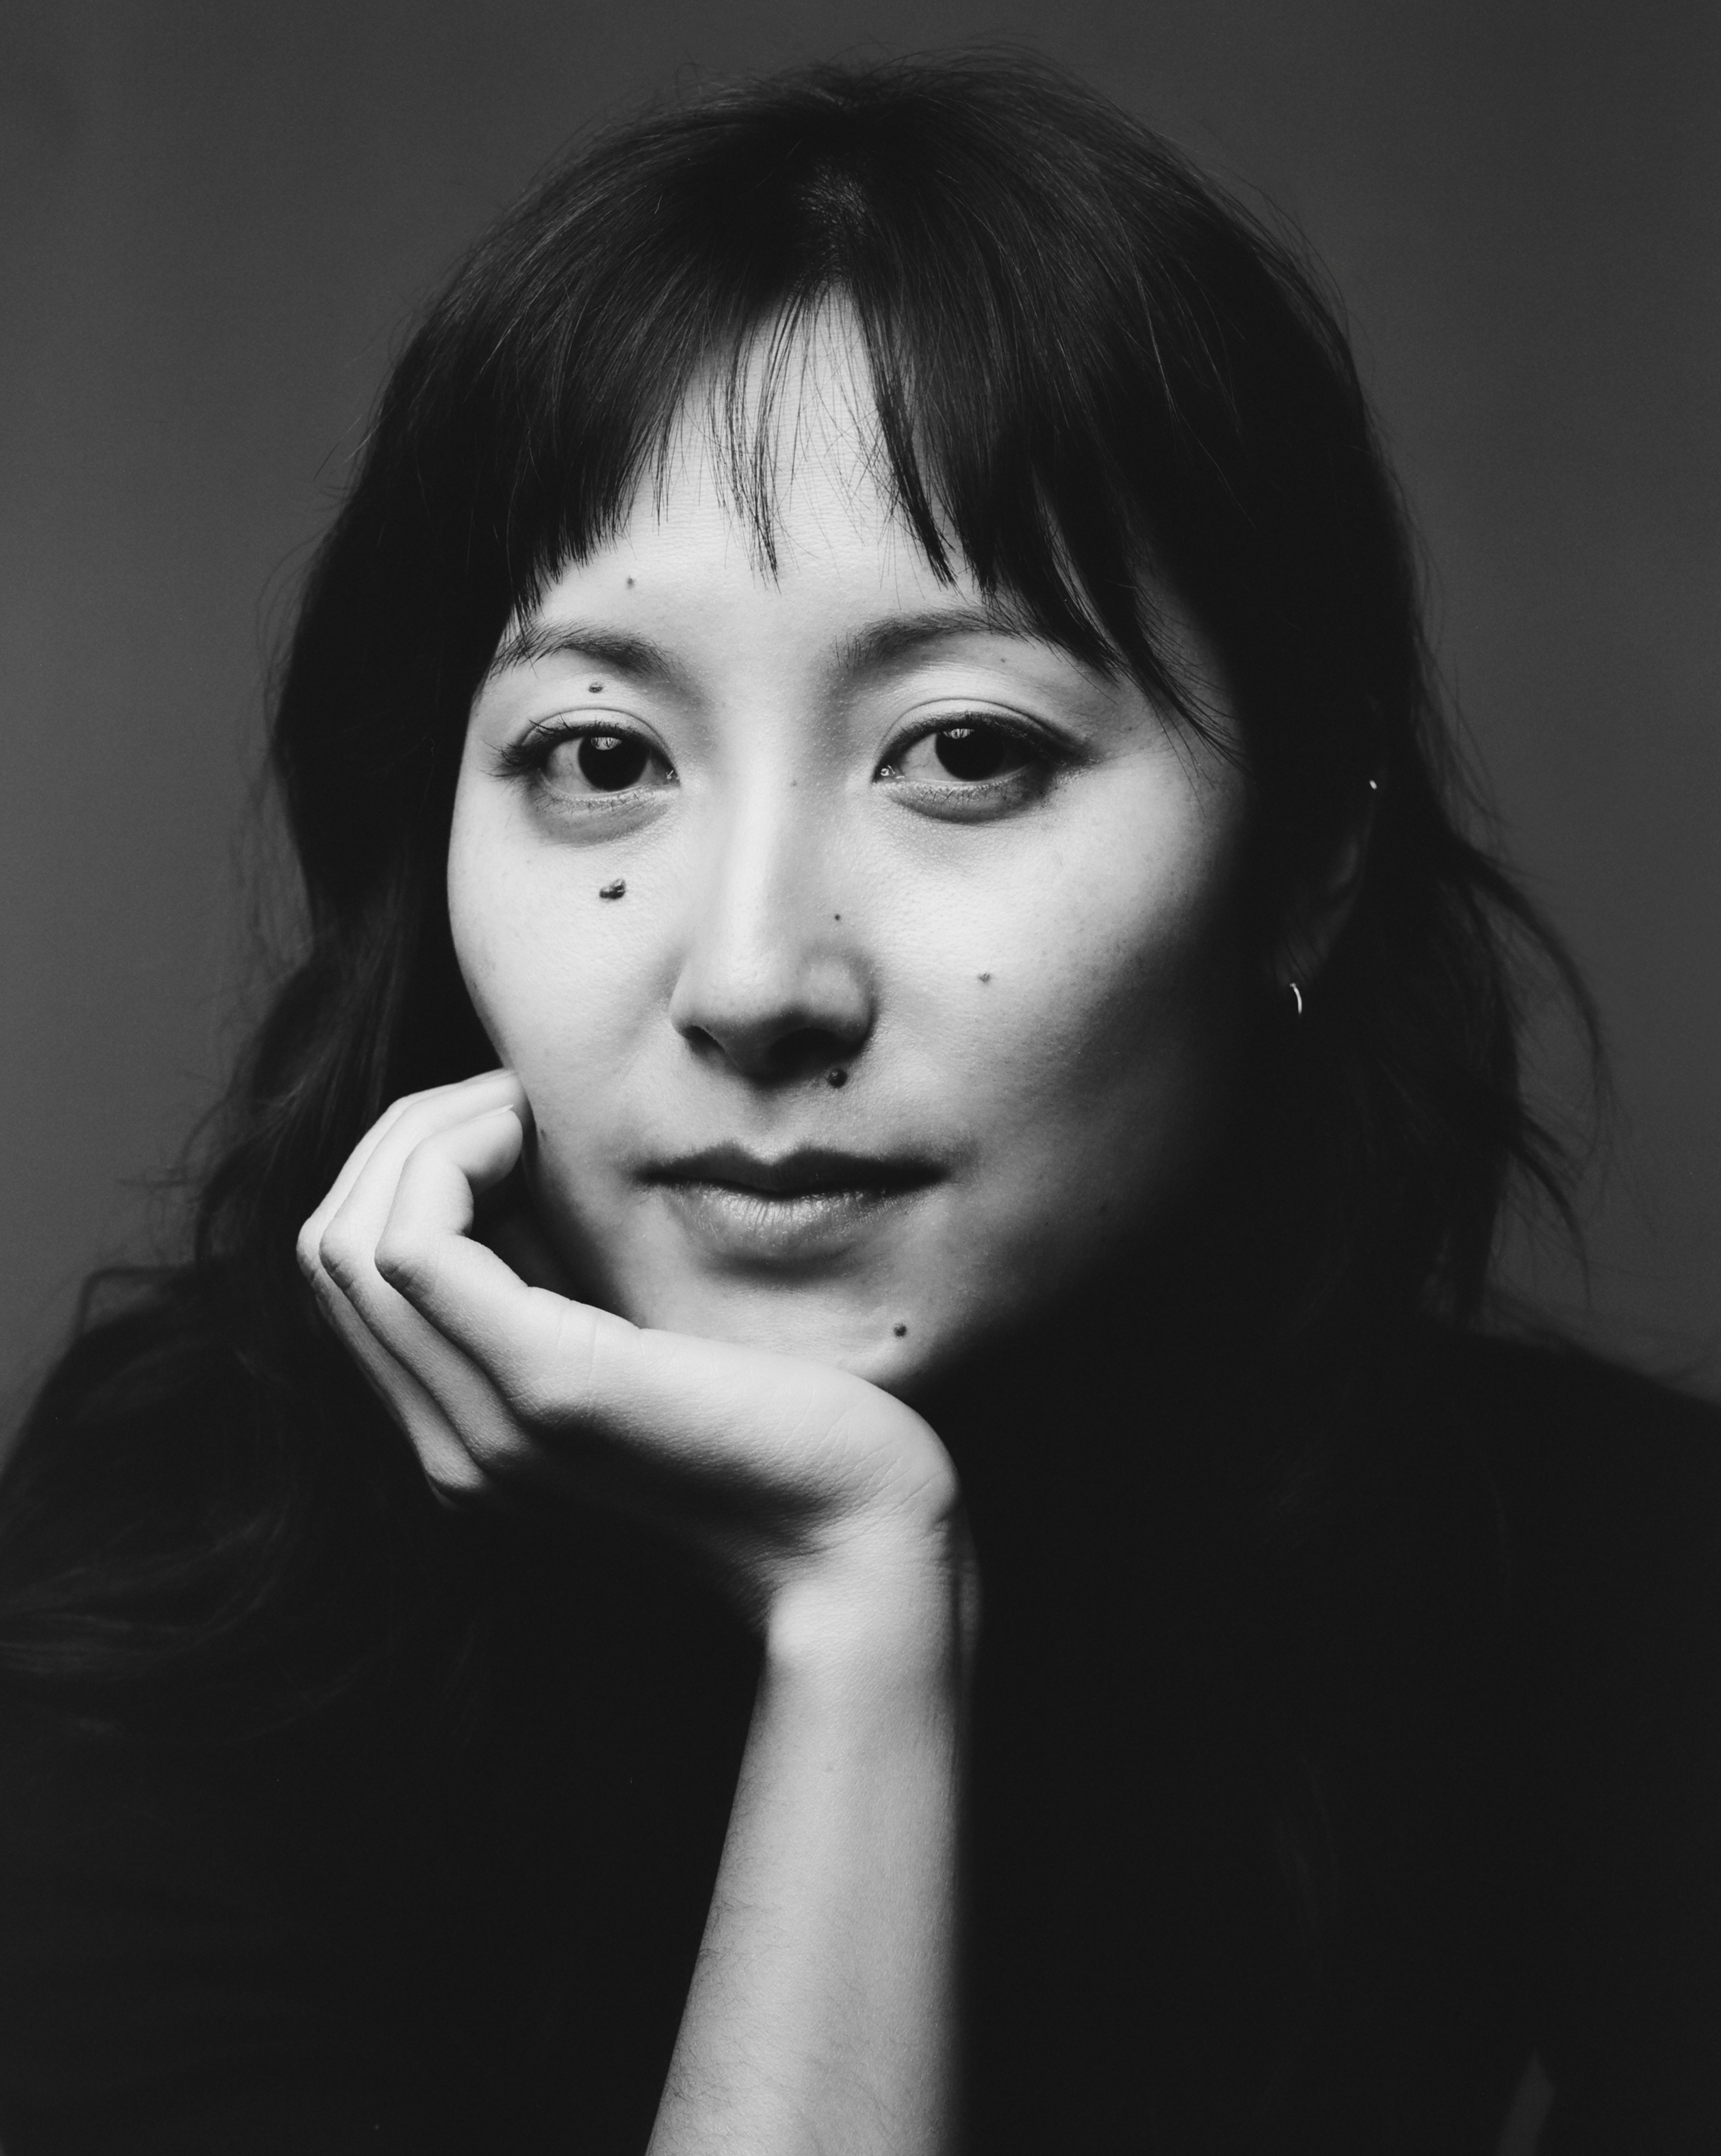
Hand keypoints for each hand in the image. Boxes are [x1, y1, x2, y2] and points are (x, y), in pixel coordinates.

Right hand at [297, 1072, 965, 1627]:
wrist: (864, 1541)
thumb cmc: (789, 1424)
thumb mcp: (647, 1337)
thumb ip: (570, 1281)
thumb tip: (518, 1153)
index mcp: (471, 1433)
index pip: (350, 1271)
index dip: (413, 1168)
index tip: (522, 1123)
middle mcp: (452, 1445)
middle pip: (328, 1246)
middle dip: (407, 1137)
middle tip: (518, 1099)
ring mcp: (488, 1428)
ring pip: (346, 1239)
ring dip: (428, 1137)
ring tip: (529, 1112)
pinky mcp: (550, 1389)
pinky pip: (413, 1249)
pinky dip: (456, 1159)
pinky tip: (538, 1134)